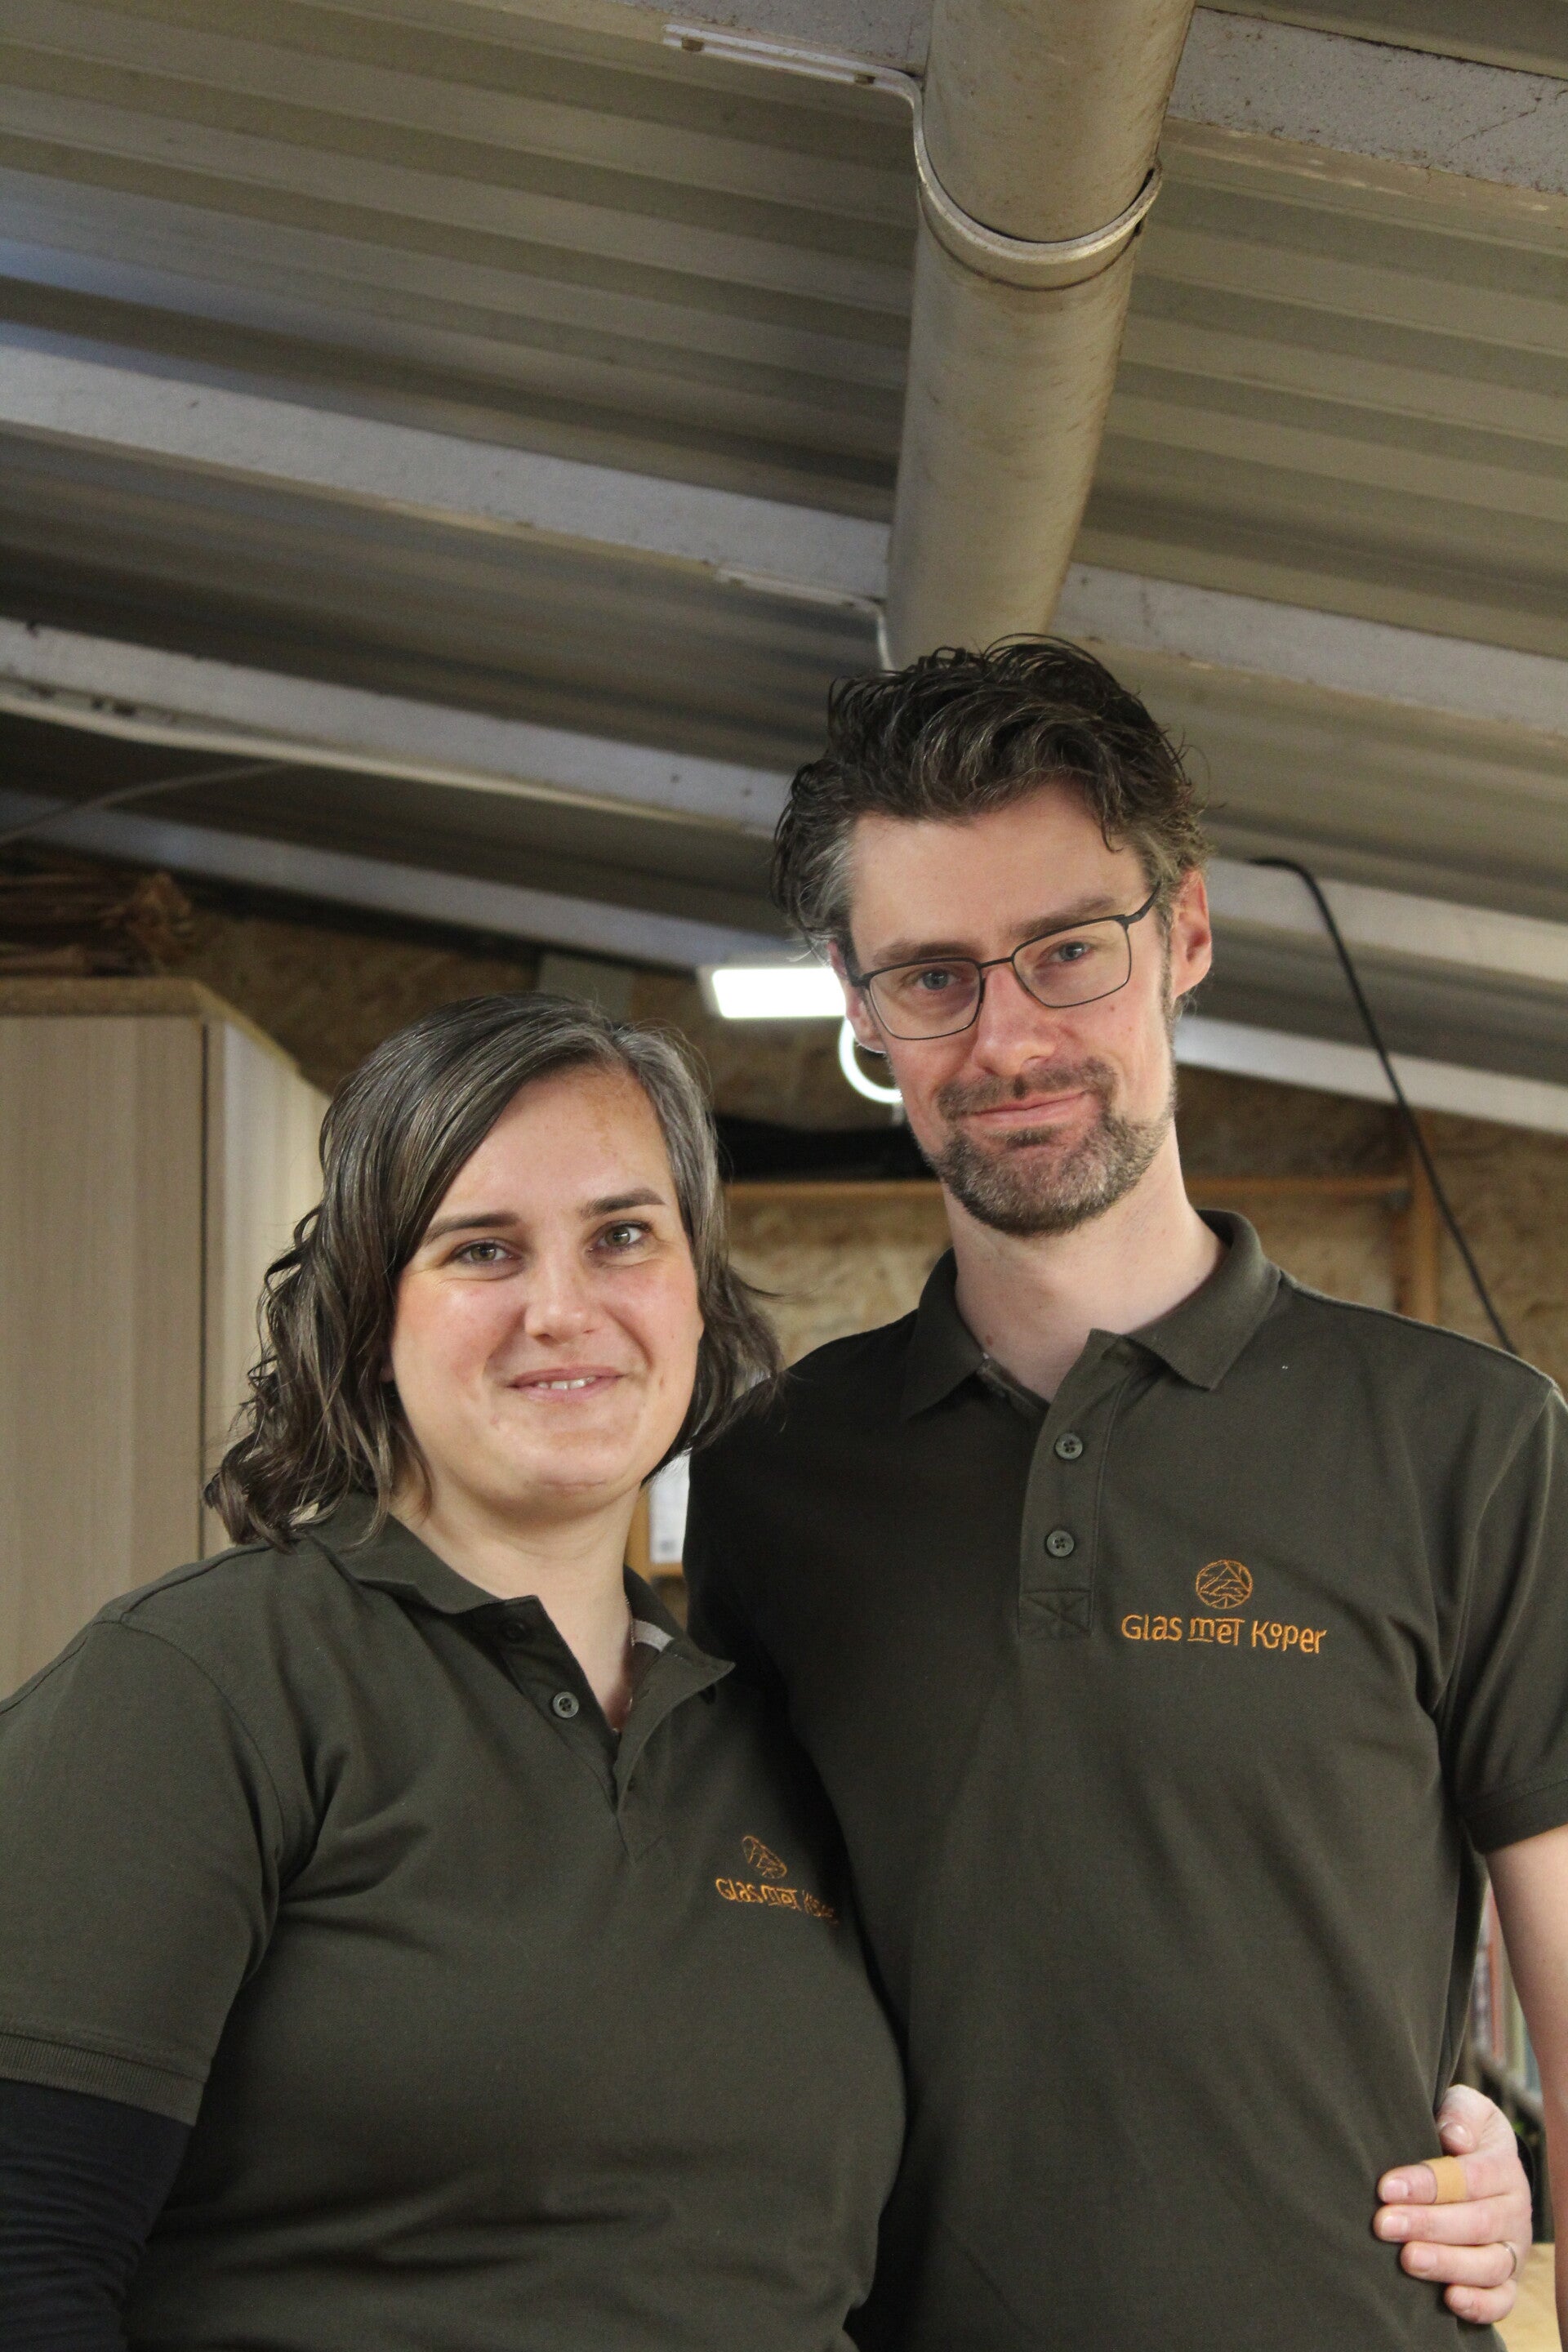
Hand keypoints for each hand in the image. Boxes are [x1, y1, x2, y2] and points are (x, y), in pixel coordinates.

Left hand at [1374, 2084, 1532, 2325]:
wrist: (1480, 2161)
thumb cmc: (1459, 2132)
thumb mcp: (1464, 2110)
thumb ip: (1459, 2113)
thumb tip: (1454, 2136)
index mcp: (1503, 2167)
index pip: (1468, 2178)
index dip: (1427, 2184)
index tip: (1385, 2187)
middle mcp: (1513, 2211)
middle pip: (1476, 2223)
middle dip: (1427, 2225)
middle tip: (1383, 2224)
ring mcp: (1512, 2249)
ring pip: (1489, 2264)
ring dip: (1447, 2264)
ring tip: (1407, 2259)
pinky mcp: (1507, 2281)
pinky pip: (1502, 2300)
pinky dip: (1479, 2304)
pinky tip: (1449, 2300)